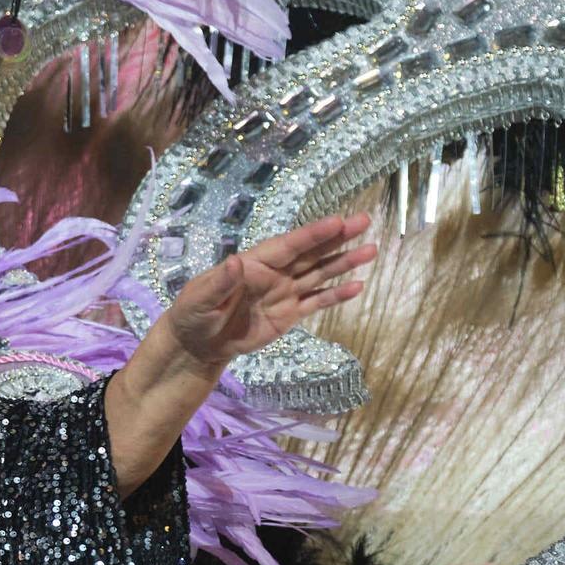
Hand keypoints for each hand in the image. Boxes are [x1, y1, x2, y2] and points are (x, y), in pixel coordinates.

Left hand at [154, 210, 375, 377]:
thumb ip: (220, 282)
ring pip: (319, 273)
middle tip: (365, 220)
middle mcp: (274, 273)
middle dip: (337, 238)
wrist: (199, 344)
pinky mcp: (290, 315)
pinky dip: (336, 294)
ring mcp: (284, 293)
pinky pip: (316, 301)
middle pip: (311, 252)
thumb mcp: (200, 298)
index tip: (337, 221)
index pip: (288, 245)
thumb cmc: (193, 313)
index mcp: (254, 263)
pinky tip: (357, 286)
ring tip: (371, 249)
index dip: (312, 234)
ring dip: (344, 262)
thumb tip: (235, 262)